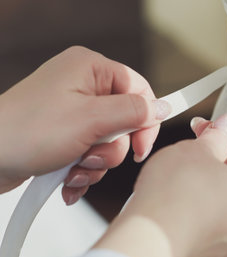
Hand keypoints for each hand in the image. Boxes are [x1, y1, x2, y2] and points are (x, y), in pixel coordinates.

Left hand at [0, 46, 170, 203]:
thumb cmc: (26, 132)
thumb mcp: (91, 120)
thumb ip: (133, 112)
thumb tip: (162, 108)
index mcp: (90, 69)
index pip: (139, 89)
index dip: (145, 120)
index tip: (141, 147)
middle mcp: (83, 86)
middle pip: (125, 121)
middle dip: (111, 149)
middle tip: (90, 156)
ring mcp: (73, 111)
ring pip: (109, 142)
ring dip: (95, 164)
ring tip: (73, 170)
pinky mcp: (65, 133)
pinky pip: (91, 152)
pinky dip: (83, 170)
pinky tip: (67, 180)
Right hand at [94, 113, 226, 256]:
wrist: (148, 238)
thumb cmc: (175, 199)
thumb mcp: (199, 150)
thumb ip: (217, 136)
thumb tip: (224, 128)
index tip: (213, 135)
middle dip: (217, 167)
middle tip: (197, 154)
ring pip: (221, 209)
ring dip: (205, 192)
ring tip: (182, 180)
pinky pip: (203, 229)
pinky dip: (193, 216)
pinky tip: (176, 205)